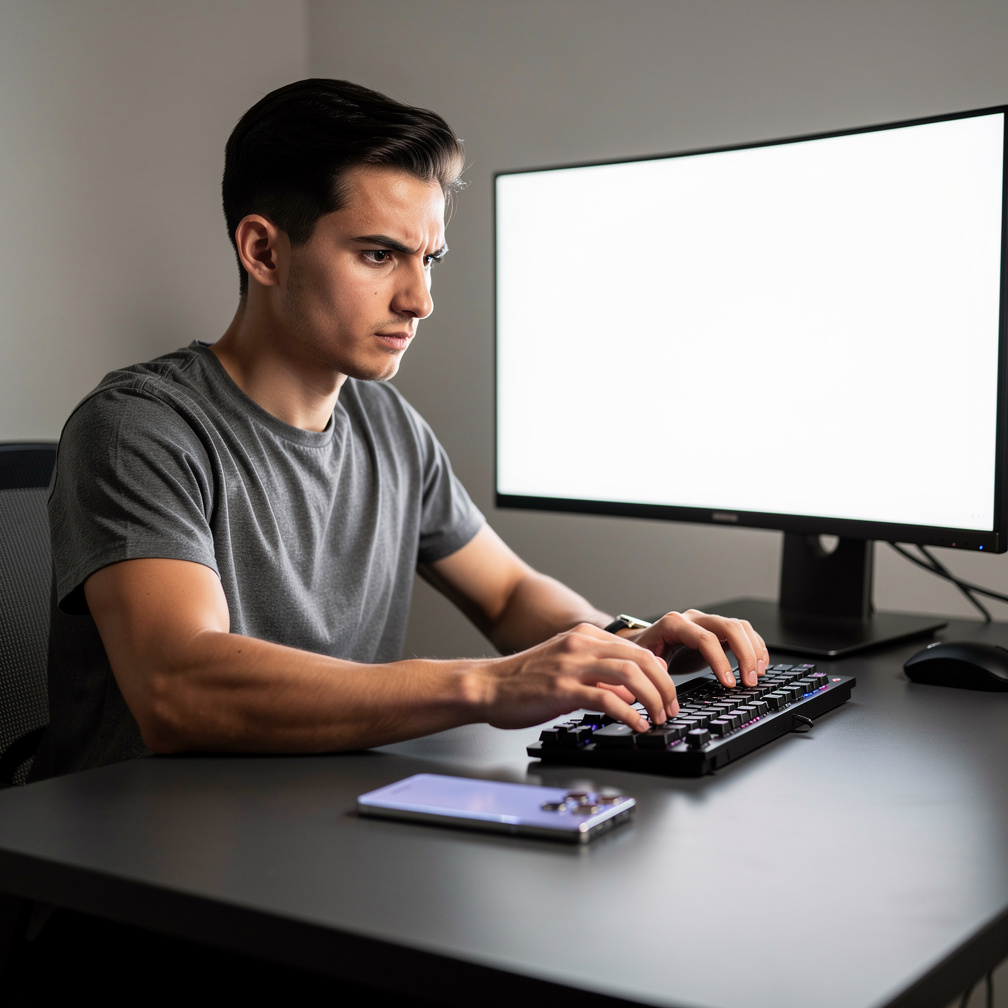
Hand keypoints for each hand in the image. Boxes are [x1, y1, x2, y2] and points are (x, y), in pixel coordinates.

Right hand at [476, 623, 678, 732]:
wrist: (486, 686)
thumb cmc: (523, 681)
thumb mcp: (566, 667)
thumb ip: (598, 674)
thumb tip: (631, 691)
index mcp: (584, 636)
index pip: (637, 649)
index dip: (660, 672)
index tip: (668, 693)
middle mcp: (580, 645)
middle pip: (641, 659)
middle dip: (665, 686)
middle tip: (670, 708)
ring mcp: (571, 666)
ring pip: (630, 675)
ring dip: (652, 699)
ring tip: (658, 718)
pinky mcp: (562, 689)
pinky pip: (607, 700)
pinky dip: (629, 714)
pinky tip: (636, 725)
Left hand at [625, 610, 768, 687]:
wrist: (645, 644)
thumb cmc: (645, 653)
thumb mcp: (646, 663)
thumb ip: (657, 669)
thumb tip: (666, 679)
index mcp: (674, 624)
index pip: (705, 638)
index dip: (720, 661)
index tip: (729, 684)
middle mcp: (693, 618)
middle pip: (729, 627)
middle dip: (744, 655)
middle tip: (749, 681)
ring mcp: (707, 622)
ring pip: (740, 627)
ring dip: (754, 650)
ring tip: (757, 675)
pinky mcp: (718, 630)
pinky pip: (743, 632)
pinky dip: (755, 646)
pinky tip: (759, 664)